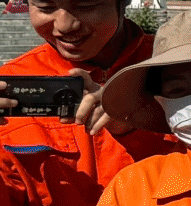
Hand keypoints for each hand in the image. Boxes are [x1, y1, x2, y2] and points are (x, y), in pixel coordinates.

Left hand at [0, 74, 121, 129]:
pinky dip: (98, 125)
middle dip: (82, 111)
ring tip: (84, 128)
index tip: (69, 73)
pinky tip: (92, 131)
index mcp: (90, 86)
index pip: (85, 77)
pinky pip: (106, 117)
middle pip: (90, 98)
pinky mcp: (114, 108)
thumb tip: (62, 119)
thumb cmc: (93, 105)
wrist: (114, 109)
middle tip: (77, 121)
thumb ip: (71, 112)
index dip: (78, 73)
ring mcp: (108, 99)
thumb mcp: (82, 105)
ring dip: (90, 121)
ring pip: (98, 110)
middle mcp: (99, 90)